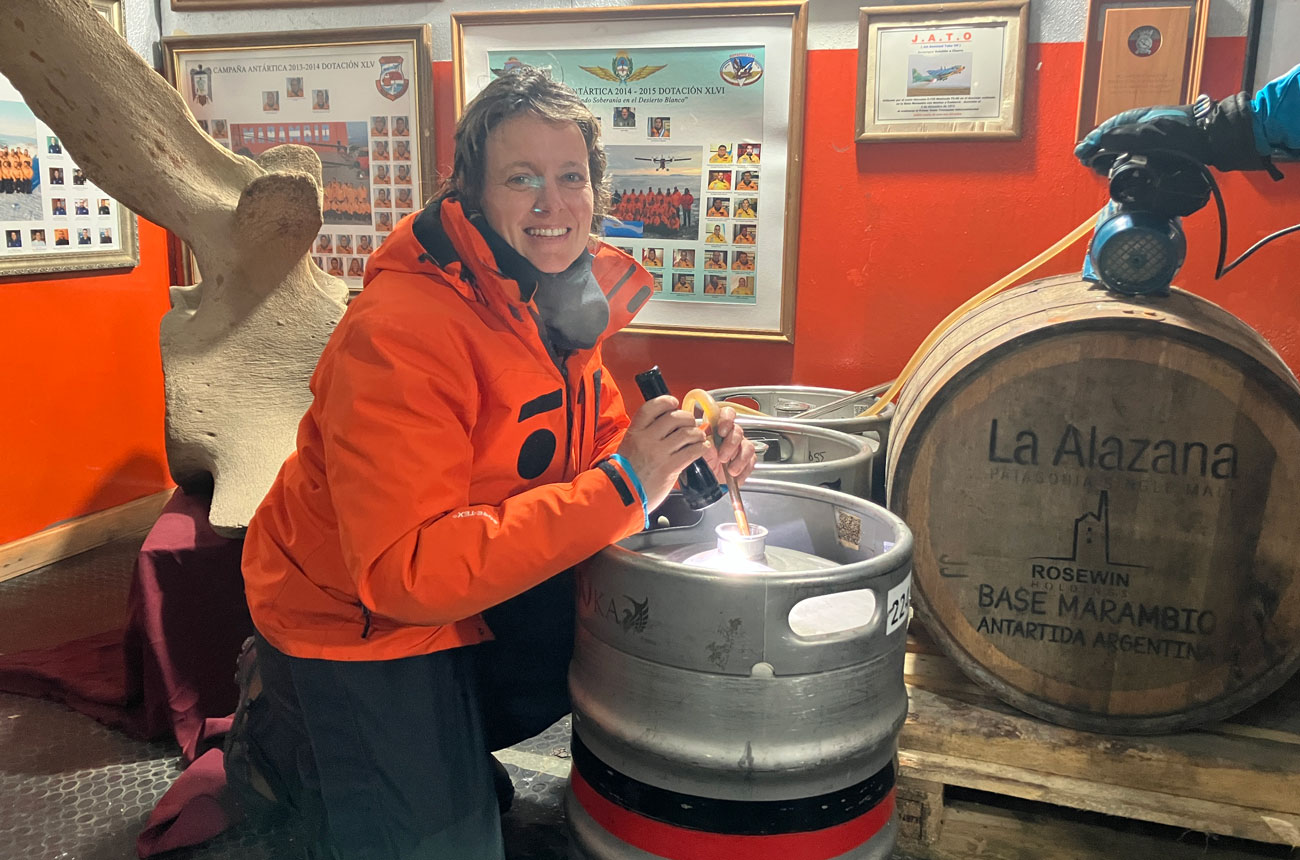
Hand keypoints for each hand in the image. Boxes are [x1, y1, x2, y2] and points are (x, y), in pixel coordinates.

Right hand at [615, 395, 707, 510]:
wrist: (622, 496)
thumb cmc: (626, 475)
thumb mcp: (629, 447)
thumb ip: (645, 435)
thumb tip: (667, 425)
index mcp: (634, 432)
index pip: (652, 407)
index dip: (666, 401)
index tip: (674, 403)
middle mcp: (647, 439)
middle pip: (674, 417)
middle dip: (687, 418)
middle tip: (690, 423)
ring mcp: (659, 453)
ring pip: (686, 433)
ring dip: (697, 433)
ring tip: (698, 437)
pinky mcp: (670, 468)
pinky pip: (693, 451)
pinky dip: (701, 447)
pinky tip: (702, 448)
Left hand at [701, 406, 756, 485]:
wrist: (704, 485)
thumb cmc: (697, 466)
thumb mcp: (694, 450)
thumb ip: (700, 439)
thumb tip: (701, 432)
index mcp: (715, 429)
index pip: (726, 414)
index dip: (727, 419)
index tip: (721, 431)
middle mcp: (728, 436)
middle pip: (738, 431)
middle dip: (730, 444)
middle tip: (722, 457)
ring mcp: (738, 448)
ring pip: (748, 446)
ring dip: (739, 459)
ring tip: (730, 470)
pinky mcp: (746, 461)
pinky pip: (751, 461)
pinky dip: (744, 469)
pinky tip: (735, 475)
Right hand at [1074, 93, 1266, 173]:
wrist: (1214, 138)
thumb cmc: (1185, 132)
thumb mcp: (1152, 132)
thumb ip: (1125, 136)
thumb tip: (1101, 141)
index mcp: (1136, 119)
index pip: (1107, 130)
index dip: (1092, 142)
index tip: (1081, 154)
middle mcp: (1140, 129)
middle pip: (1111, 142)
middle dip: (1098, 152)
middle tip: (1089, 163)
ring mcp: (1149, 141)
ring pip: (1121, 151)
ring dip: (1110, 160)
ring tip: (1102, 170)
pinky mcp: (1158, 153)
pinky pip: (1134, 159)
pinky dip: (1124, 165)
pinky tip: (1123, 173)